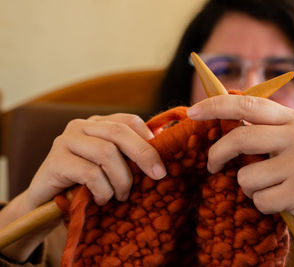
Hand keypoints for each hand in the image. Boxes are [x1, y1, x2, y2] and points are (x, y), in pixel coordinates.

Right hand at [27, 113, 166, 207]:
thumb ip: (129, 156)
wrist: (46, 203)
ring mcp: (65, 141)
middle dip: (143, 155)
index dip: (148, 139)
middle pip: (119, 132)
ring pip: (107, 153)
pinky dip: (103, 190)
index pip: (129, 120)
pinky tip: (102, 199)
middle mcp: (81, 126)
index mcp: (98, 123)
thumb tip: (162, 154)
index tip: (160, 162)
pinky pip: (91, 174)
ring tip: (122, 195)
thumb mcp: (111, 166)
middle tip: (158, 175)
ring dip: (121, 179)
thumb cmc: (86, 184)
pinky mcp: (55, 161)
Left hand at [187, 95, 293, 256]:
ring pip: (246, 176)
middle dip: (217, 154)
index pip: (247, 103)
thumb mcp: (293, 141)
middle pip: (239, 138)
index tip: (191, 112)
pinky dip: (264, 205)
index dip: (215, 105)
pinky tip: (283, 203)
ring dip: (250, 188)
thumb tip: (225, 119)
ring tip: (271, 189)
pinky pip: (260, 200)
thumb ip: (265, 129)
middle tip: (212, 165)